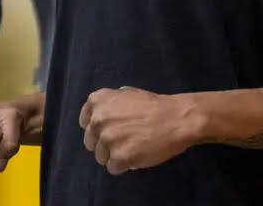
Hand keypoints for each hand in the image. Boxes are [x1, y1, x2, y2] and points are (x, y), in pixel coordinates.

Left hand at [79, 86, 200, 174]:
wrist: (176, 119)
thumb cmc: (154, 107)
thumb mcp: (126, 94)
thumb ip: (110, 105)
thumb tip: (100, 116)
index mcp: (98, 101)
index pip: (85, 122)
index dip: (98, 129)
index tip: (110, 131)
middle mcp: (98, 119)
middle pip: (91, 142)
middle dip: (105, 144)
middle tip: (125, 140)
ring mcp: (108, 139)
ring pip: (101, 157)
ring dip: (115, 155)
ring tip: (133, 146)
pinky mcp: (119, 157)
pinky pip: (113, 168)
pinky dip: (124, 166)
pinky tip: (137, 155)